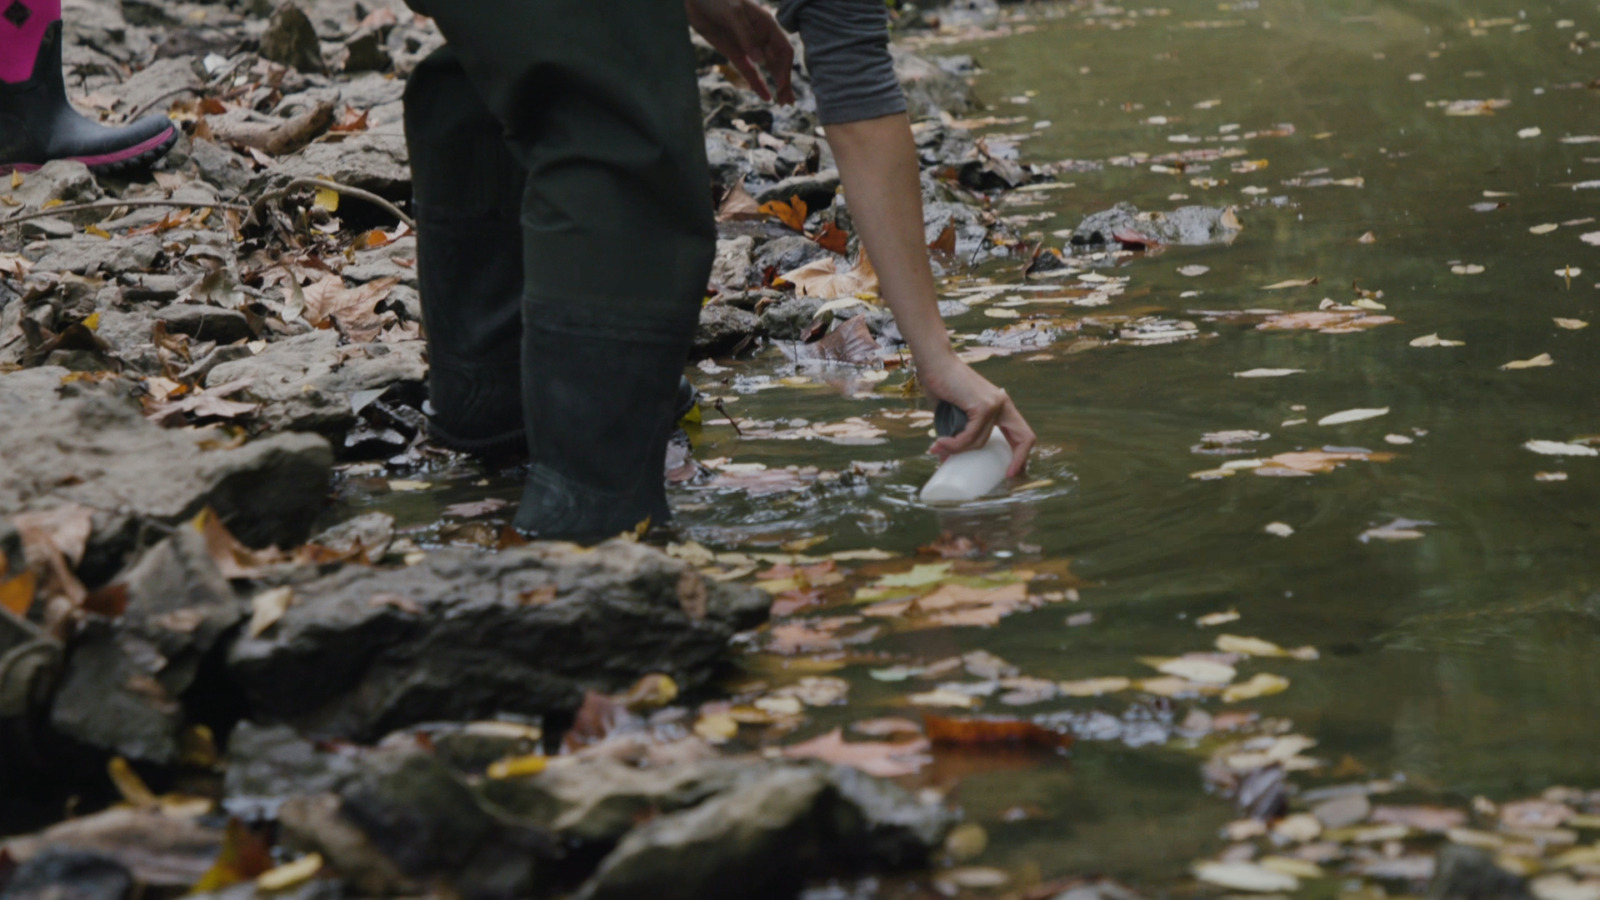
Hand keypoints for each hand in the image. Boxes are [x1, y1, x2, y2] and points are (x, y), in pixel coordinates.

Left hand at [685, 0, 795, 103]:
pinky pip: (749, 71)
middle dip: (785, 82)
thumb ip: (746, 35)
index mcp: (767, 25)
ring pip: (767, 69)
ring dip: (776, 85)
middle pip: (778, 62)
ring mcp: (748, 46)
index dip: (785, 69)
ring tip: (783, 103)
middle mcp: (761, 37)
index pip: (784, 50)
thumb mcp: (732, 13)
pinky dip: (758, 83)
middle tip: (788, 103)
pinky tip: (766, 97)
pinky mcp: (735, 53)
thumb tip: (760, 60)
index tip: (783, 86)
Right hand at [918, 352, 1035, 477]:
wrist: (934, 362)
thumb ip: (957, 432)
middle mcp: (1002, 404)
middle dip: (1018, 461)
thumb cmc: (941, 385)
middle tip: (1004, 477)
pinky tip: (941, 443)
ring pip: (980, 441)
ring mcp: (994, 404)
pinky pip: (970, 436)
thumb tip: (947, 460)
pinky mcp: (983, 406)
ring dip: (957, 450)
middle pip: (1024, 438)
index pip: (1021, 433)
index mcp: (1000, 405)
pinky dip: (955, 444)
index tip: (1009, 472)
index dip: (1020, 455)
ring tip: (938, 449)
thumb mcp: (954, 414)